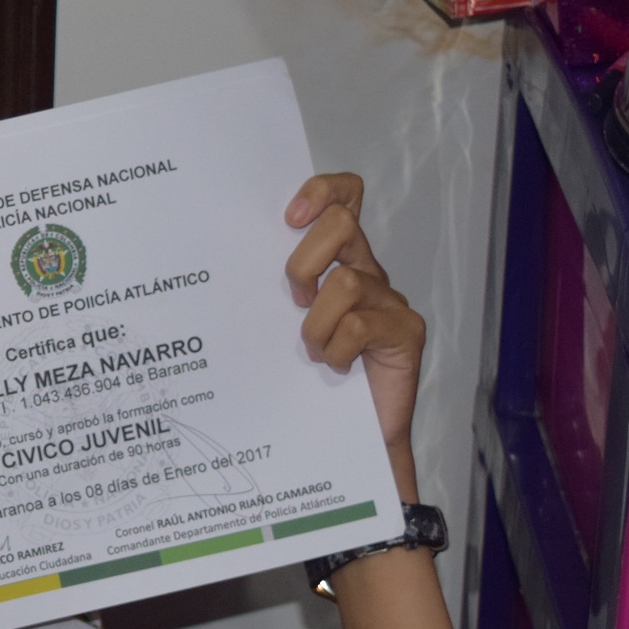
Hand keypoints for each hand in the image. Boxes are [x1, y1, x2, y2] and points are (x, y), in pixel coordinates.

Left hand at [285, 174, 423, 494]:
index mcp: (338, 263)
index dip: (322, 191)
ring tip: (314, 352)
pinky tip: (336, 369)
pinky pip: (359, 324)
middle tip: (293, 302)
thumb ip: (272, 293)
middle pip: (341, 225)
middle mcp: (367, 273)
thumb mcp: (278, 327)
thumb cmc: (306, 381)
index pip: (344, 200)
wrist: (347, 437)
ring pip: (345, 282)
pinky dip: (336, 349)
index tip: (289, 216)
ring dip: (315, 324)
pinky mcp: (406, 331)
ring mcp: (390, 301)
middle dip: (303, 262)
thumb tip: (222, 267)